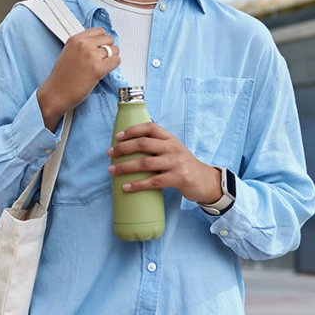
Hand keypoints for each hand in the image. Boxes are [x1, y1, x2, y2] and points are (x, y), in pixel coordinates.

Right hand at [37, 27, 119, 130]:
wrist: (55, 94)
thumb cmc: (61, 78)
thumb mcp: (68, 53)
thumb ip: (82, 46)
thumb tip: (100, 45)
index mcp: (75, 40)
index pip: (99, 30)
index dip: (102, 39)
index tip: (101, 46)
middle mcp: (83, 45)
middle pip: (108, 39)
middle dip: (108, 48)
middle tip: (103, 58)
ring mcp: (91, 56)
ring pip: (114, 50)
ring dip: (112, 57)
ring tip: (104, 65)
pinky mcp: (97, 69)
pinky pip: (116, 61)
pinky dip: (114, 65)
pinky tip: (106, 70)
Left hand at [106, 122, 222, 204]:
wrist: (205, 181)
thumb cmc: (184, 166)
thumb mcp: (174, 150)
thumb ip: (158, 146)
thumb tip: (131, 147)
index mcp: (171, 139)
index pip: (150, 127)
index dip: (133, 130)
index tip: (118, 137)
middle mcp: (173, 148)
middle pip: (143, 144)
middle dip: (123, 148)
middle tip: (110, 153)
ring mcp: (176, 163)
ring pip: (145, 163)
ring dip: (125, 167)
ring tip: (112, 171)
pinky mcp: (178, 178)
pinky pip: (153, 181)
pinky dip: (137, 184)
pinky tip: (126, 187)